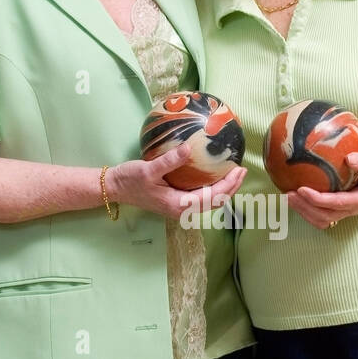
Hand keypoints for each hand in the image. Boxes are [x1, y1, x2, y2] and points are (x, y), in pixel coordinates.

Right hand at [106, 144, 246, 220]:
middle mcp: (182, 209)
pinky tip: (215, 175)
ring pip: (209, 201)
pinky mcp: (177, 201)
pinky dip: (212, 187)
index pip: (212, 197)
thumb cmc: (130, 180)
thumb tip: (189, 149)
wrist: (115, 188)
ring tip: (233, 173)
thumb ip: (169, 161)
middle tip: (242, 170)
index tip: (239, 170)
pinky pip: (200, 197)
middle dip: (231, 188)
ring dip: (223, 189)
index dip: (229, 185)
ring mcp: (180, 207)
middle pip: (215, 202)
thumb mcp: (148, 169)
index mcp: (179, 205)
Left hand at [287, 148, 357, 229]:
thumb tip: (349, 158)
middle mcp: (353, 209)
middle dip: (305, 208)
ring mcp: (347, 210)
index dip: (317, 199)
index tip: (302, 189)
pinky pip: (322, 214)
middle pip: (325, 216)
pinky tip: (297, 197)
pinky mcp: (341, 207)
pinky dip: (308, 209)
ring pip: (322, 219)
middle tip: (288, 194)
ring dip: (304, 211)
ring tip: (289, 197)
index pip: (336, 203)